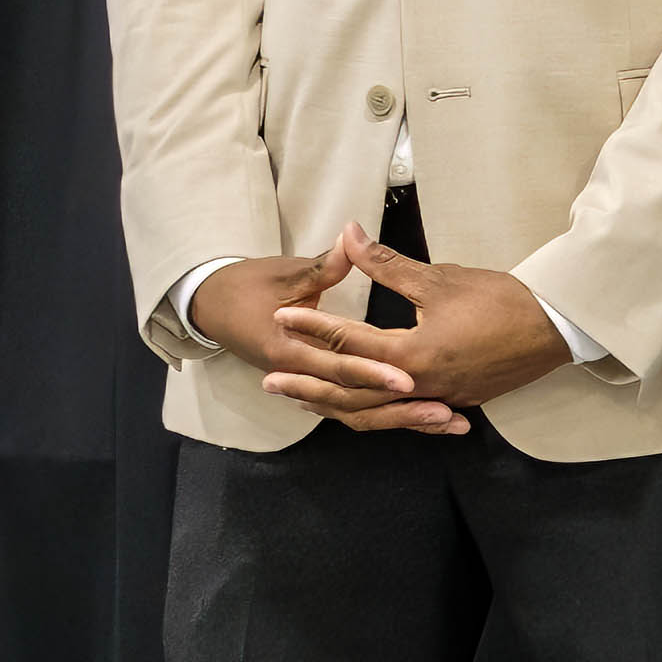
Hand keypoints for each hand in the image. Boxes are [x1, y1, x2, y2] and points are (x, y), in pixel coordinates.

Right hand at [187, 239, 459, 431]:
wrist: (210, 304)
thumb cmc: (247, 285)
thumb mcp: (286, 274)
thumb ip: (324, 266)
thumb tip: (352, 238)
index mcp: (285, 350)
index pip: (337, 366)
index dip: (373, 372)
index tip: (409, 377)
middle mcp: (299, 377)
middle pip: (354, 401)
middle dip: (399, 408)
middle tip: (444, 410)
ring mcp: (308, 385)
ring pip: (360, 412)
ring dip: (404, 419)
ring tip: (451, 423)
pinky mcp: (320, 386)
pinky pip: (359, 409)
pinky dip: (393, 415)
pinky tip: (434, 422)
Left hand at [261, 227, 570, 430]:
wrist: (558, 327)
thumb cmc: (501, 300)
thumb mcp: (441, 278)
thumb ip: (386, 264)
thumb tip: (348, 234)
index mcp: (413, 355)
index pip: (349, 342)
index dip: (311, 328)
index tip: (280, 318)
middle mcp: (420, 385)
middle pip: (352, 392)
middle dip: (308, 386)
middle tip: (269, 382)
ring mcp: (439, 399)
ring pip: (376, 411)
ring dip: (337, 404)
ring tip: (306, 400)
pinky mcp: (456, 401)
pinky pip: (404, 413)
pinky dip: (376, 411)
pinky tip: (363, 406)